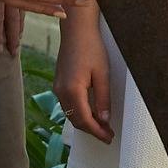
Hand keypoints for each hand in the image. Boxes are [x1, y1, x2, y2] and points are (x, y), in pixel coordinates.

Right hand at [55, 4, 111, 142]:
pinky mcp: (59, 83)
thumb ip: (103, 98)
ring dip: (85, 122)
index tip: (109, 138)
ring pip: (71, 114)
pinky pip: (68, 105)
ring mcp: (58, 87)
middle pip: (76, 120)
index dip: (97, 132)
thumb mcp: (102, 74)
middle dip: (92, 130)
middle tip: (108, 135)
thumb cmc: (91, 47)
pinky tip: (91, 112)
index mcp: (72, 90)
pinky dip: (79, 113)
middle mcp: (61, 92)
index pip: (85, 120)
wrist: (76, 29)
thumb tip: (104, 119)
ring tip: (102, 126)